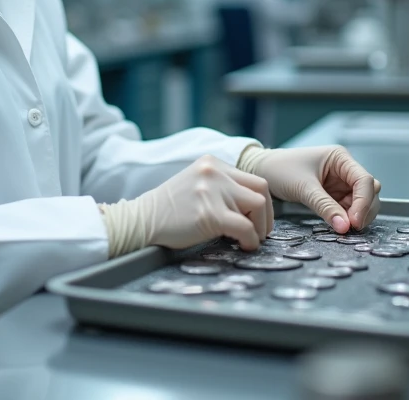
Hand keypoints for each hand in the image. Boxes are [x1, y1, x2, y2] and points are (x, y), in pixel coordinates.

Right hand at [107, 155, 273, 253]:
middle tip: (260, 231)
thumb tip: (251, 207)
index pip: (253, 179)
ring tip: (248, 239)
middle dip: (266, 214)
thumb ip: (222, 187)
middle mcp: (214, 172)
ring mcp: (211, 191)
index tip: (258, 219)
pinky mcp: (209, 213)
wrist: (141, 221)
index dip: (262, 202)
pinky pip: (245, 227)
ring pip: (257, 207)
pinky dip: (250, 240)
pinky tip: (243, 246)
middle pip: (261, 189)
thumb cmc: (169, 210)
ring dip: (259, 228)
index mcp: (212, 163)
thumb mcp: (197, 185)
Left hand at [239, 146, 380, 233]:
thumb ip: (325, 207)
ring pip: (362, 202)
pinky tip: (339, 224)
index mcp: (340, 158)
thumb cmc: (280, 170)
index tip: (355, 222)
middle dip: (363, 210)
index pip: (364, 180)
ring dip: (356, 216)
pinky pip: (348, 209)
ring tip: (343, 227)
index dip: (364, 202)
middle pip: (369, 191)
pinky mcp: (334, 195)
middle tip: (350, 228)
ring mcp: (341, 183)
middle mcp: (345, 169)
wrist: (262, 171)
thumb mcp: (303, 188)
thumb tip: (345, 227)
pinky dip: (347, 218)